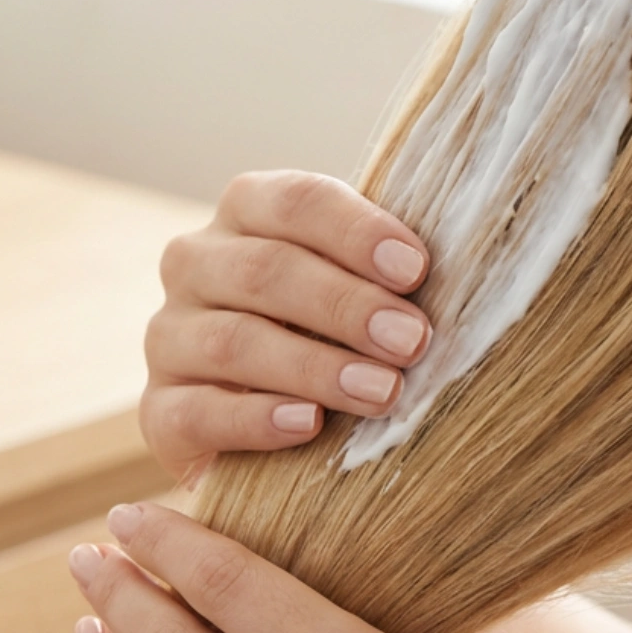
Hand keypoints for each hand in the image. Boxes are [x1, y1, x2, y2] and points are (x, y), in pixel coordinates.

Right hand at [143, 171, 430, 482]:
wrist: (273, 432)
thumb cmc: (338, 339)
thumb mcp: (361, 290)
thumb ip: (390, 270)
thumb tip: (474, 262)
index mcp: (245, 213)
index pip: (294, 201)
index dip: (355, 232)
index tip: (416, 269)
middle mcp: (193, 264)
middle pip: (264, 270)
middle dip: (345, 305)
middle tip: (413, 341)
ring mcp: (168, 337)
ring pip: (231, 341)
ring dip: (314, 366)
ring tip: (381, 392)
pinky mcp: (157, 410)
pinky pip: (197, 410)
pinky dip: (255, 418)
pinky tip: (308, 426)